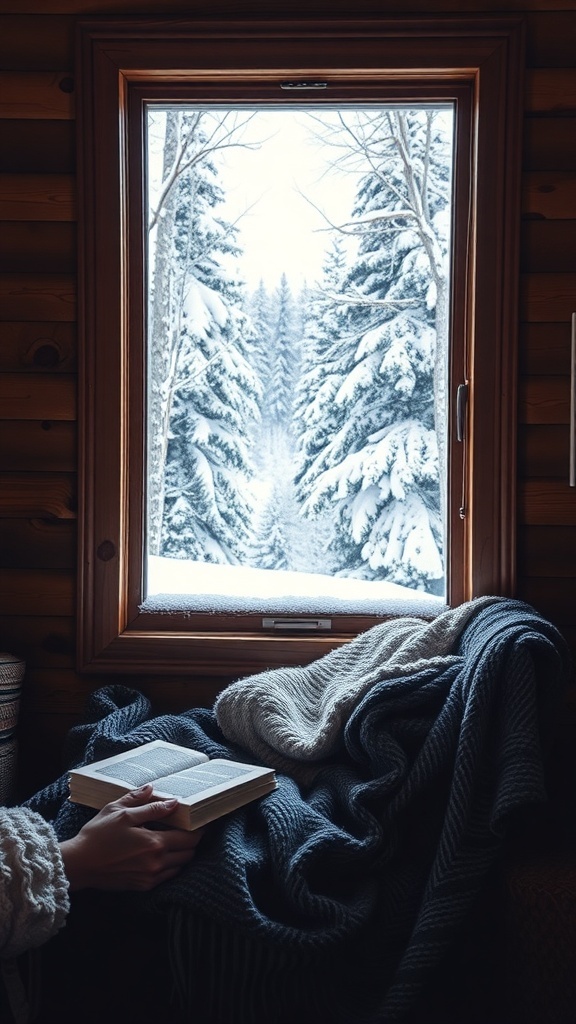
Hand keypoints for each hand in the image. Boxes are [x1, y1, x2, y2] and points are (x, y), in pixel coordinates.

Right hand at [59, 785, 203, 891]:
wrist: (78, 864)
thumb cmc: (97, 835)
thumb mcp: (120, 812)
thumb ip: (147, 805)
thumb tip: (170, 800)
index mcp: (154, 843)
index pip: (189, 838)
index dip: (199, 829)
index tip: (201, 821)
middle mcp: (156, 863)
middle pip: (189, 853)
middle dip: (192, 841)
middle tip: (189, 828)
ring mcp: (150, 877)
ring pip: (180, 866)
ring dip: (182, 854)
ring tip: (175, 840)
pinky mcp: (142, 886)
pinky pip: (167, 877)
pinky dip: (171, 866)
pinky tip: (162, 854)